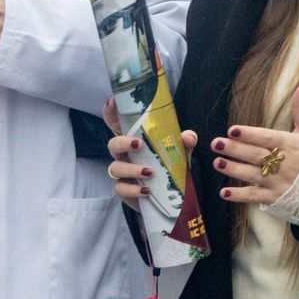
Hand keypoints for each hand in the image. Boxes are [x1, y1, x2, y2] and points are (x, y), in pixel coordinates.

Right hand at [102, 97, 195, 211]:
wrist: (168, 196)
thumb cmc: (169, 167)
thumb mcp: (180, 153)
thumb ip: (185, 142)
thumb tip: (187, 136)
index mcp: (135, 140)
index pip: (118, 124)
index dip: (111, 113)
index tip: (112, 101)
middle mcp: (125, 155)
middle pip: (112, 144)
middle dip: (122, 142)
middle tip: (139, 143)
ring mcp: (122, 173)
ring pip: (115, 167)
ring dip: (132, 169)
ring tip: (150, 172)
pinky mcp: (124, 190)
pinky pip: (120, 189)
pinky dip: (133, 190)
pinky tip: (147, 191)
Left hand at [211, 82, 298, 204]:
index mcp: (292, 145)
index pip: (267, 138)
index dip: (250, 134)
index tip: (232, 130)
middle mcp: (285, 164)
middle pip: (256, 156)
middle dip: (235, 150)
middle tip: (216, 143)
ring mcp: (279, 182)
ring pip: (252, 175)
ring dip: (233, 169)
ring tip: (217, 162)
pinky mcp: (275, 198)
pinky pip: (255, 197)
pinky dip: (239, 196)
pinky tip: (224, 192)